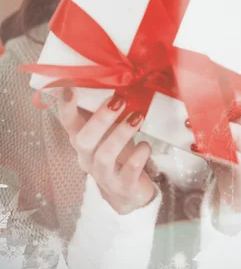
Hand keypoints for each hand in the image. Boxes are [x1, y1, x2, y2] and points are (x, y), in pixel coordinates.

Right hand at [57, 90, 155, 214]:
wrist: (127, 191)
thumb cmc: (118, 152)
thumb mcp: (109, 130)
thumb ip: (108, 110)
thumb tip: (118, 77)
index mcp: (81, 140)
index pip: (67, 122)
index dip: (66, 106)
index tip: (70, 87)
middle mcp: (87, 158)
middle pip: (83, 140)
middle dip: (100, 119)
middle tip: (119, 100)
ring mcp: (104, 175)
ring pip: (104, 156)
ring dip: (121, 134)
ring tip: (137, 117)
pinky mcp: (123, 187)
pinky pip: (129, 171)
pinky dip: (139, 155)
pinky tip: (145, 145)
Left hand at [191, 40, 240, 214]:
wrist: (237, 189)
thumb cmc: (223, 152)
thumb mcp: (212, 127)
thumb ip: (201, 109)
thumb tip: (178, 86)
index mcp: (239, 115)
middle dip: (238, 87)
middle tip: (219, 74)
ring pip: (236, 130)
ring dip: (214, 123)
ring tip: (190, 121)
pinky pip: (227, 156)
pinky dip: (210, 151)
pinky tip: (196, 146)